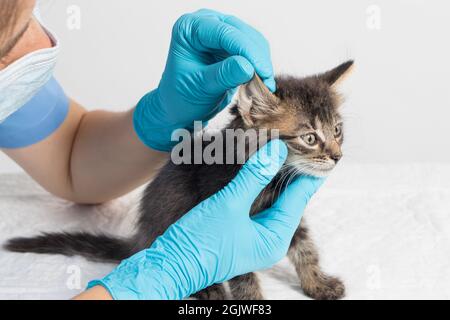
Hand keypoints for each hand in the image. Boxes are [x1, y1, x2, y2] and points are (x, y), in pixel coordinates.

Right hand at [87, 140, 324, 299]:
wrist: (171, 264)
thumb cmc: (201, 241)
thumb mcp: (230, 204)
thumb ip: (254, 175)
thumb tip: (277, 150)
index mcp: (275, 237)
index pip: (299, 197)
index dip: (306, 171)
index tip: (315, 149)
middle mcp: (269, 239)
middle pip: (287, 198)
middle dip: (287, 170)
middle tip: (294, 142)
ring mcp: (255, 235)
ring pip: (271, 199)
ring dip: (270, 176)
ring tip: (277, 149)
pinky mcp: (241, 231)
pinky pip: (255, 204)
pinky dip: (256, 185)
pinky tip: (255, 168)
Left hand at [133, 9, 274, 150]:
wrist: (180, 108)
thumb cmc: (181, 98)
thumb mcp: (200, 88)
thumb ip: (222, 75)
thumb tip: (248, 66)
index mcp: (190, 29)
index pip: (225, 33)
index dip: (247, 51)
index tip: (262, 72)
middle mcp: (206, 24)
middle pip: (242, 33)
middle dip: (257, 57)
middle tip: (267, 82)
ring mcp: (220, 32)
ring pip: (253, 40)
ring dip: (262, 62)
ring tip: (263, 85)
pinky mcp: (232, 44)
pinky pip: (255, 50)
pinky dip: (260, 65)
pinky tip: (260, 81)